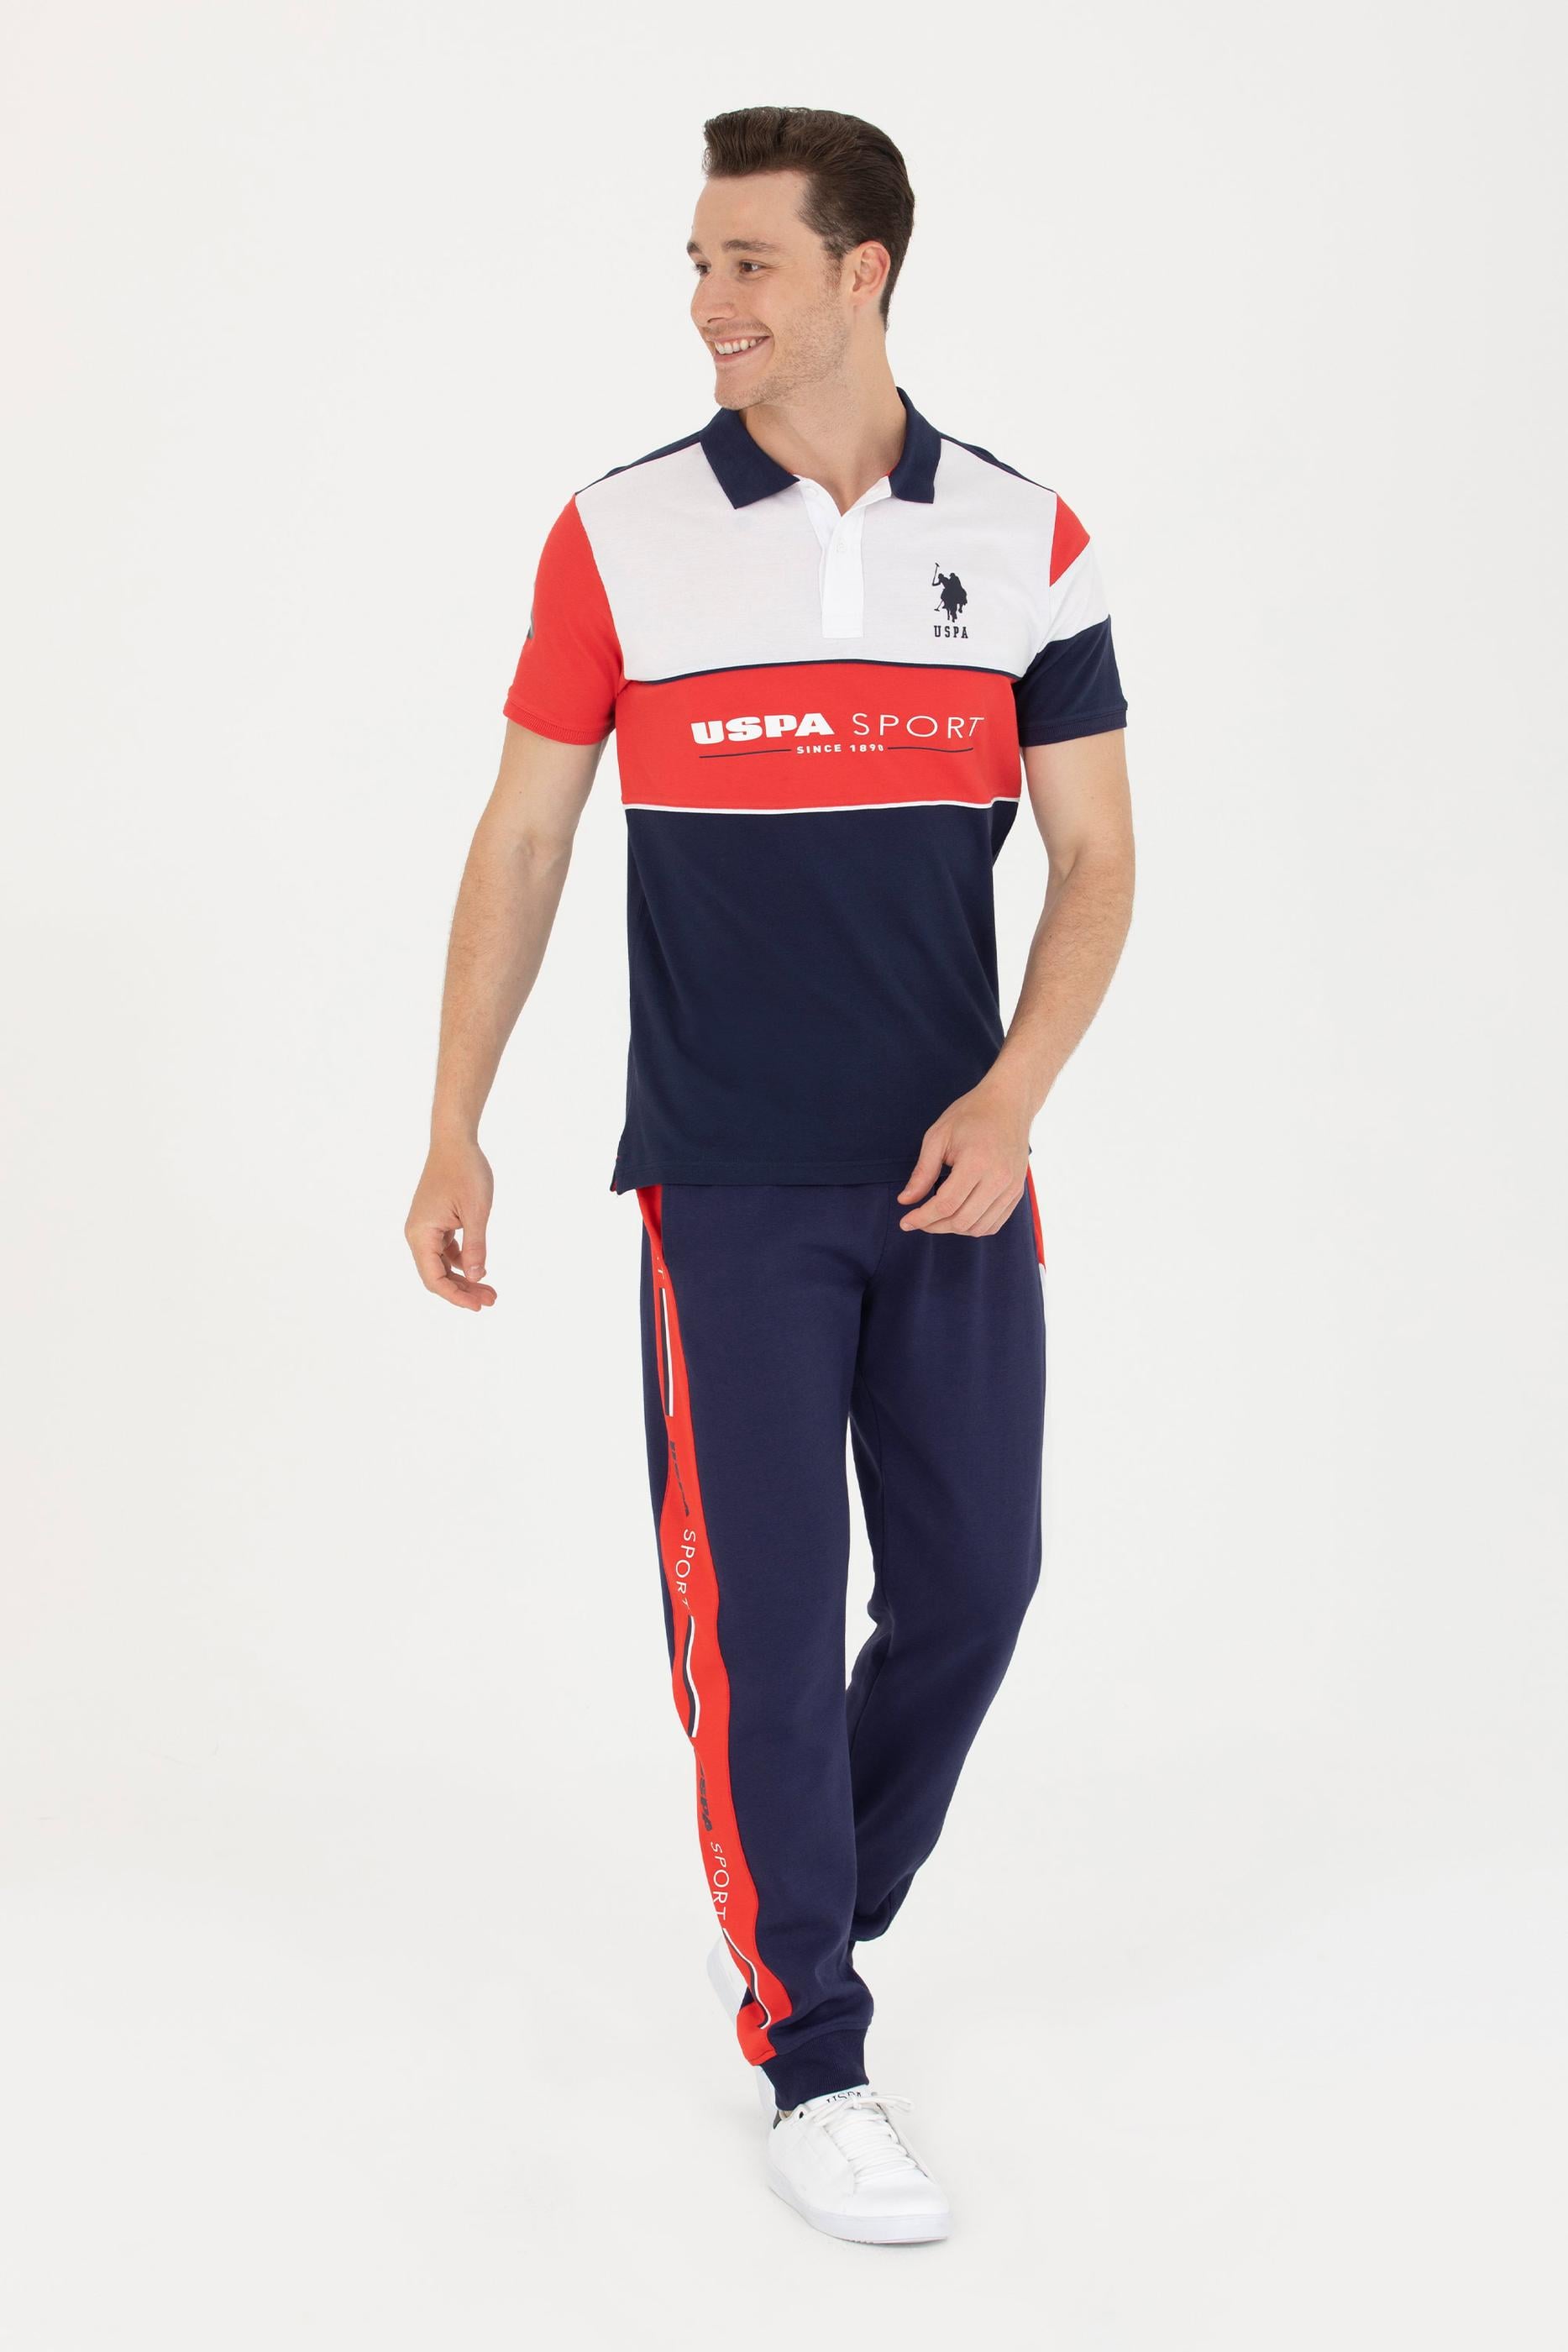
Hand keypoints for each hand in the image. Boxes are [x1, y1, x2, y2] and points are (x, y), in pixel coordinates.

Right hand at [405, 1138, 497, 1308]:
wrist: (455, 1141)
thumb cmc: (465, 1171)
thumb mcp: (476, 1212)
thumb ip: (476, 1247)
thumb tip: (478, 1278)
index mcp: (421, 1234)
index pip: (433, 1278)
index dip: (455, 1296)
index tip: (478, 1305)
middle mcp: (417, 1234)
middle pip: (436, 1275)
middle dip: (463, 1290)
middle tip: (491, 1300)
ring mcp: (425, 1228)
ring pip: (442, 1264)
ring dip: (464, 1278)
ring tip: (490, 1290)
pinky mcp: (434, 1222)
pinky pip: (445, 1250)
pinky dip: (462, 1261)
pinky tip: (480, 1268)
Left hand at [896, 1077, 1033, 1236]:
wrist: (1009, 1104)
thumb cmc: (971, 1115)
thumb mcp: (938, 1137)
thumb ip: (922, 1173)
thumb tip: (905, 1201)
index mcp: (977, 1163)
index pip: (946, 1205)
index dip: (922, 1218)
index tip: (905, 1222)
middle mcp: (998, 1179)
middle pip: (962, 1221)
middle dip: (934, 1226)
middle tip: (918, 1219)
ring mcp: (1011, 1188)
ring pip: (979, 1228)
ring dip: (953, 1228)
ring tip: (937, 1218)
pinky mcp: (1017, 1192)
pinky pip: (994, 1224)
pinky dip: (973, 1227)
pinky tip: (958, 1217)